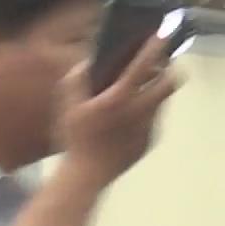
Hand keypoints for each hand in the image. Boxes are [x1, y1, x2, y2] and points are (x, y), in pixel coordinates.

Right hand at [58, 36, 181, 188]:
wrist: (85, 177)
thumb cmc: (74, 141)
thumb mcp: (66, 107)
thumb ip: (75, 81)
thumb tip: (87, 64)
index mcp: (120, 98)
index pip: (144, 64)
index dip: (152, 48)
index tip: (156, 39)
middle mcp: (140, 109)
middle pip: (169, 82)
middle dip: (165, 72)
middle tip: (152, 71)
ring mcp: (147, 126)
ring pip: (160, 102)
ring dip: (151, 95)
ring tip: (134, 98)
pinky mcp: (148, 141)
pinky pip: (151, 121)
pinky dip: (142, 117)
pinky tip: (124, 124)